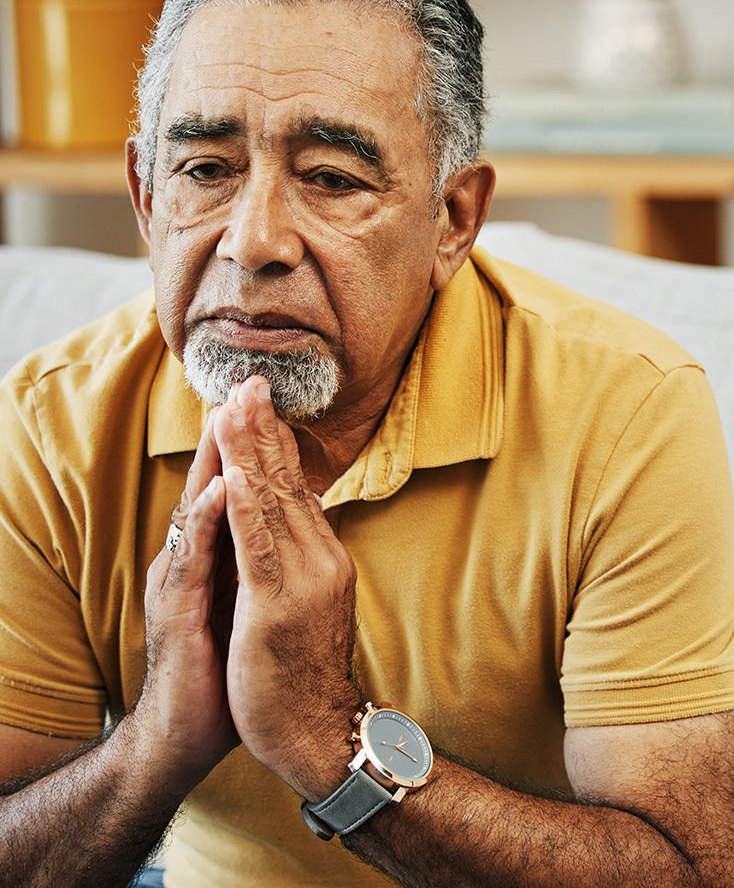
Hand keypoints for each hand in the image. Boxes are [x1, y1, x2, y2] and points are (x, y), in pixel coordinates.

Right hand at [132, 409, 238, 789]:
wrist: (189, 728)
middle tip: (247, 385)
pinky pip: (193, 558)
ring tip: (229, 414)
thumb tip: (285, 526)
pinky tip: (221, 489)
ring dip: (216, 460)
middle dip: (232, 435)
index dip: (250, 446)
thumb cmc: (221, 662)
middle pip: (216, 484)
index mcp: (215, 553)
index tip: (267, 402)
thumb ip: (254, 558)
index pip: (234, 489)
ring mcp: (181, 579)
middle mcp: (193, 557)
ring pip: (199, 508)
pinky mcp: (176, 609)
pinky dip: (207, 520)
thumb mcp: (246, 599)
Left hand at [214, 377, 360, 800]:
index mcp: (321, 553)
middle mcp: (318, 556)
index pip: (295, 485)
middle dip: (262, 429)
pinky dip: (246, 508)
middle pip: (286, 481)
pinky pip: (258, 549)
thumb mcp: (308, 599)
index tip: (257, 401)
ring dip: (250, 453)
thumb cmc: (304, 667)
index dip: (273, 441)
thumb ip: (300, 554)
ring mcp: (301, 579)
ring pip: (271, 504)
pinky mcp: (276, 606)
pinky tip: (234, 476)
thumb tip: (291, 515)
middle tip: (249, 380)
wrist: (318, 731)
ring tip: (234, 409)